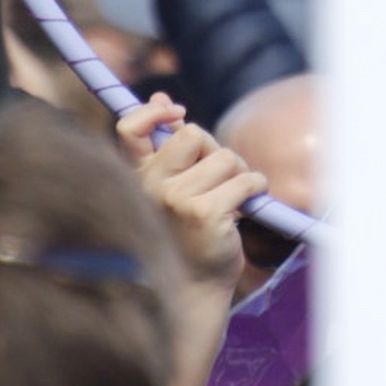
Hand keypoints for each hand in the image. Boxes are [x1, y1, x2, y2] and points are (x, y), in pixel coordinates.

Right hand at [116, 93, 265, 295]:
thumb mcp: (170, 187)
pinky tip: (246, 209)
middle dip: (215, 151)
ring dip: (239, 173)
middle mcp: (150, 186)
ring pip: (225, 157)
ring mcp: (175, 200)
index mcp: (138, 177)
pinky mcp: (204, 213)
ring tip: (232, 200)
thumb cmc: (185, 235)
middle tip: (219, 180)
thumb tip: (159, 97)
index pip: (129, 127)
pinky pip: (244, 179)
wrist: (195, 288)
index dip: (154, 112)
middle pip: (193, 134)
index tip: (177, 111)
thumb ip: (165, 146)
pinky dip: (255, 188)